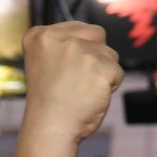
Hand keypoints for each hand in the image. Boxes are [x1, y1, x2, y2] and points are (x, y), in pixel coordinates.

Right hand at [21, 23, 123, 141]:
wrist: (49, 129)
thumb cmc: (49, 102)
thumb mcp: (46, 62)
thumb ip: (64, 46)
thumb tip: (95, 37)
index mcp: (39, 35)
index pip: (79, 28)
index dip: (80, 51)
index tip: (65, 71)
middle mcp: (58, 37)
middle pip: (97, 35)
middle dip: (96, 55)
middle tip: (78, 80)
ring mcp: (80, 51)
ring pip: (110, 54)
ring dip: (103, 72)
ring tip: (82, 90)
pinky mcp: (100, 66)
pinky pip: (117, 73)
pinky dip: (110, 87)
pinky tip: (91, 97)